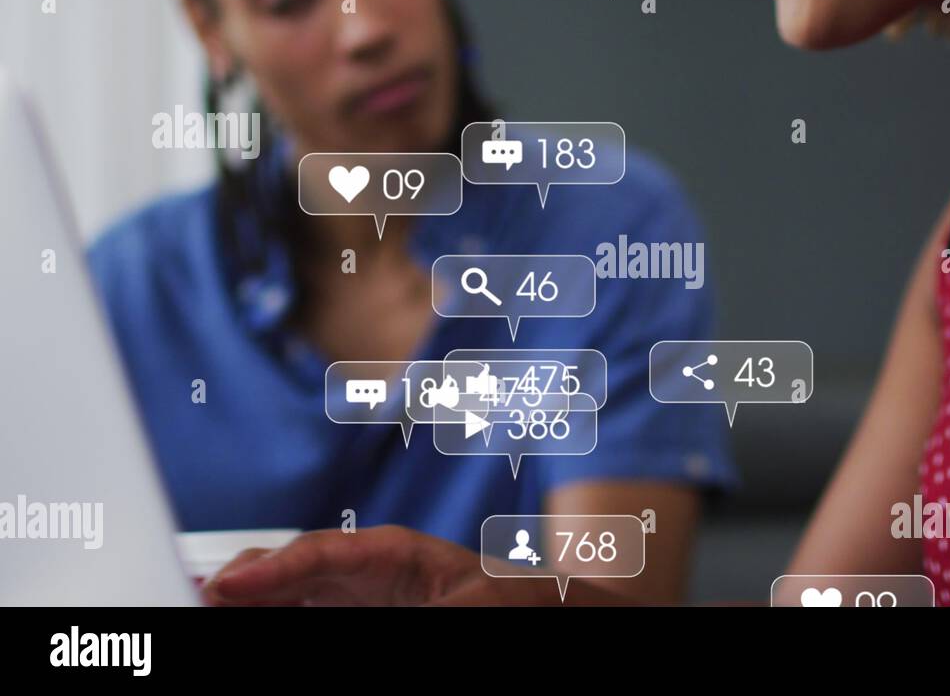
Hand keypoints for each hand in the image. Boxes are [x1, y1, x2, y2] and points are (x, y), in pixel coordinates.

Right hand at [201, 525, 556, 606]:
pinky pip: (297, 607)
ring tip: (200, 604)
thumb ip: (425, 611)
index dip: (273, 570)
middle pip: (287, 570)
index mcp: (394, 552)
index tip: (230, 587)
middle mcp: (362, 572)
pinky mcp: (347, 612)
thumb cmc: (514, 599)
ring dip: (244, 600)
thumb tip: (341, 595)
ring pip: (283, 593)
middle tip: (195, 598)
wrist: (537, 608)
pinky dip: (265, 610)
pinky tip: (234, 613)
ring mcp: (350, 597)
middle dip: (239, 583)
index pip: (321, 552)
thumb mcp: (474, 605)